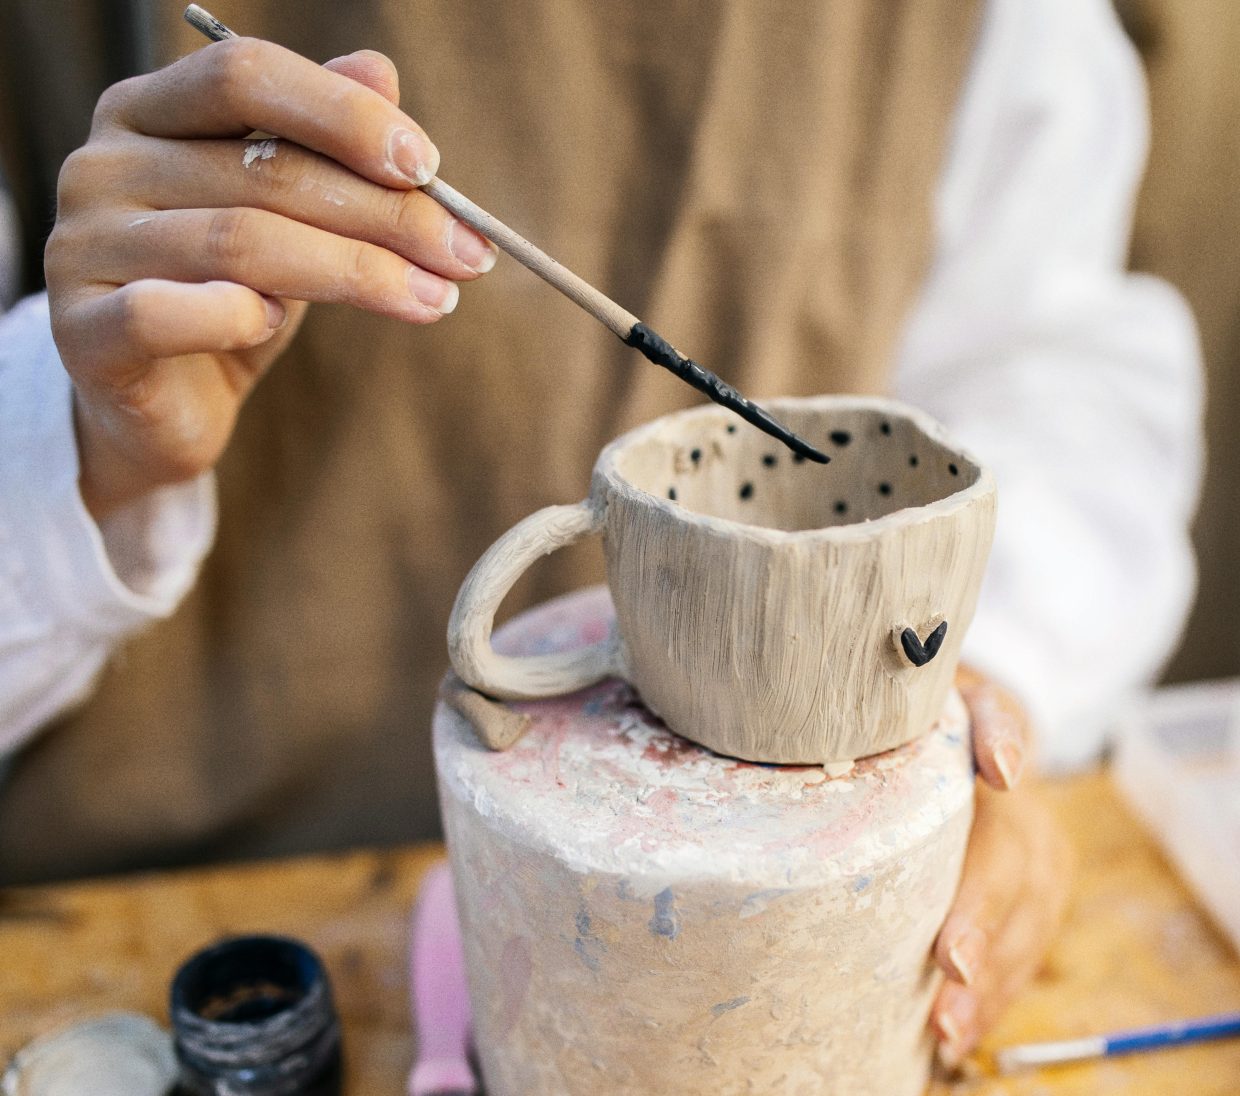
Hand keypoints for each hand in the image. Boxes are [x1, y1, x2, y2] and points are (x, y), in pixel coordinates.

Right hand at [46, 39, 497, 518]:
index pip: (247, 76)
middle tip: (466, 255)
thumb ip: (322, 145)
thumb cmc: (230, 299)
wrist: (160, 407)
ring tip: (433, 301)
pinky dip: (240, 316)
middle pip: (264, 168)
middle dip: (386, 214)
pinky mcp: (82, 330)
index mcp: (150, 112)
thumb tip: (383, 71)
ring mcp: (82, 245)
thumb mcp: (287, 218)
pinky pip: (169, 312)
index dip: (344, 115)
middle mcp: (104, 163)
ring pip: (240, 241)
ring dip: (357, 272)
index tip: (429, 168)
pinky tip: (275, 325)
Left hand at [930, 666, 1073, 1068]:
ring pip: (1024, 935)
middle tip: (945, 1006)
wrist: (979, 716)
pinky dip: (995, 993)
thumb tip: (1006, 769)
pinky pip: (1022, 951)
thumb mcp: (958, 695)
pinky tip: (963, 1029)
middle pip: (1017, 901)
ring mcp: (1044, 866)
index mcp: (1013, 786)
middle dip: (980, 958)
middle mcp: (1037, 830)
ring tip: (947, 1033)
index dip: (979, 905)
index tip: (952, 956)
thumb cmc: (942, 709)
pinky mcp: (1039, 895)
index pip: (1003, 847)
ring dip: (989, 990)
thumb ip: (986, 724)